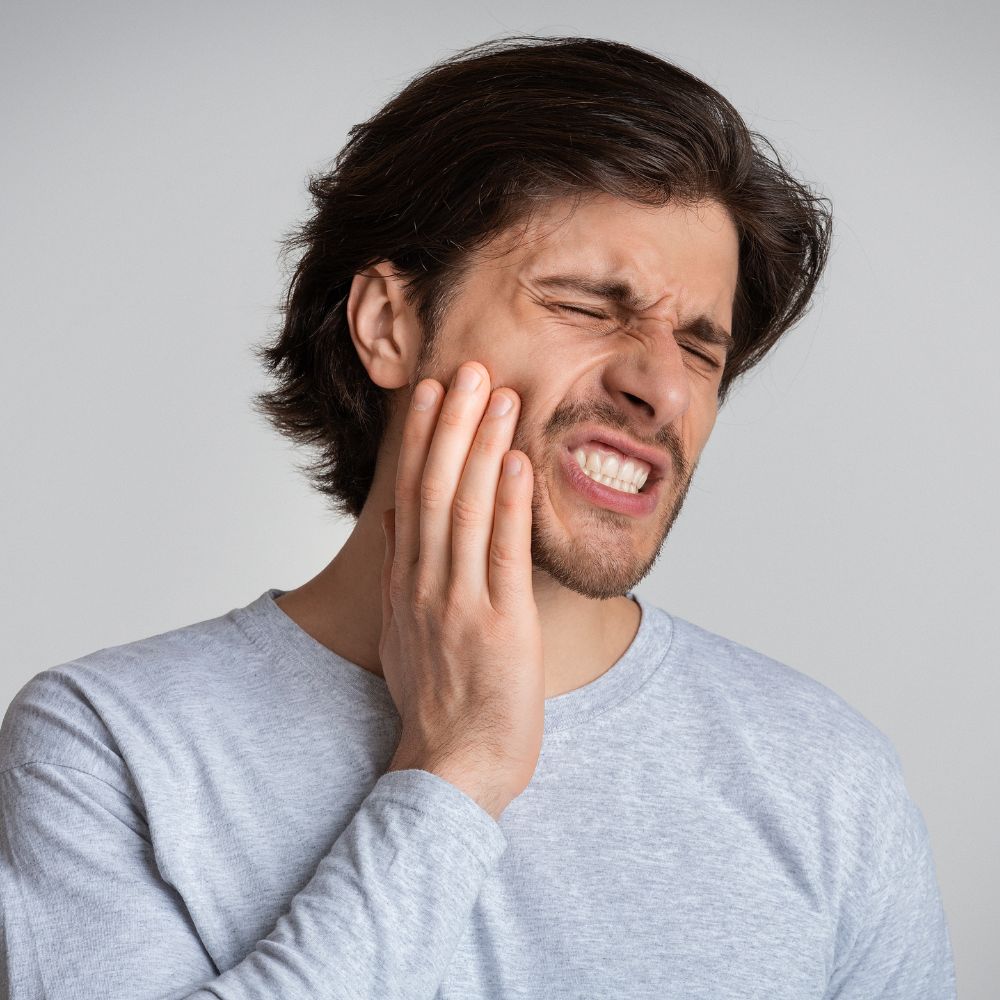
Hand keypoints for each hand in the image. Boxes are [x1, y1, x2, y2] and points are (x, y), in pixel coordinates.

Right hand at [381, 361, 543, 820]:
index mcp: (406, 584)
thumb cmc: (436, 703)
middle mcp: (426, 585)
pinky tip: (518, 462)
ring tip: (496, 395)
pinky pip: (503, 556)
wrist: (450, 769)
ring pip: (467, 511)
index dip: (421, 440)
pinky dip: (510, 506)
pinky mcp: (500, 626)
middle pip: (436, 489)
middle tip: (466, 368)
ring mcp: (460, 604)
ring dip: (481, 448)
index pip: (410, 496)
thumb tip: (402, 517)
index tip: (432, 393)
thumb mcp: (405, 632)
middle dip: (451, 425)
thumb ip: (405, 572)